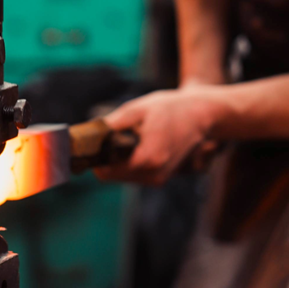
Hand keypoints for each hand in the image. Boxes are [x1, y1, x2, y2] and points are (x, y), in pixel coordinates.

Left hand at [96, 87, 225, 184]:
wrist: (200, 115)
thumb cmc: (169, 108)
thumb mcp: (137, 110)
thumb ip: (111, 125)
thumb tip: (87, 134)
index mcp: (147, 158)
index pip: (106, 171)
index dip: (94, 158)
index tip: (90, 144)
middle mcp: (153, 174)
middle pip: (111, 175)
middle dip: (104, 158)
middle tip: (103, 137)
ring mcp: (158, 179)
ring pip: (121, 177)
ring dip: (115, 161)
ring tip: (122, 138)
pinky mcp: (160, 178)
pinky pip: (133, 175)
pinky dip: (127, 163)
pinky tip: (133, 145)